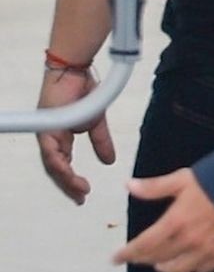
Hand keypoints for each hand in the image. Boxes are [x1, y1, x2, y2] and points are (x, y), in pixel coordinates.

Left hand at [36, 65, 116, 204]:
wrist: (75, 72)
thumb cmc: (82, 92)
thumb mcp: (96, 123)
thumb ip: (101, 142)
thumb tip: (109, 162)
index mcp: (60, 139)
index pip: (63, 165)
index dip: (71, 181)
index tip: (84, 194)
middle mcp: (50, 139)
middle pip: (56, 169)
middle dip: (68, 186)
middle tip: (80, 199)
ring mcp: (46, 135)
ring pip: (52, 165)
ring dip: (65, 180)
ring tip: (79, 191)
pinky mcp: (46, 129)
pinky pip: (50, 153)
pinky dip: (60, 166)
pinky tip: (69, 175)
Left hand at [114, 170, 213, 271]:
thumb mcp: (182, 179)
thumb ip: (154, 187)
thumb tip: (128, 185)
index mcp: (175, 222)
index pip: (143, 244)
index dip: (127, 253)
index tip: (115, 259)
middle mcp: (188, 241)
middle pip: (158, 259)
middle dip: (143, 259)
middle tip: (136, 257)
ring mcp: (206, 250)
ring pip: (179, 269)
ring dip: (165, 268)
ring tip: (160, 263)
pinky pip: (202, 269)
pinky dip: (192, 268)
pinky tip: (189, 262)